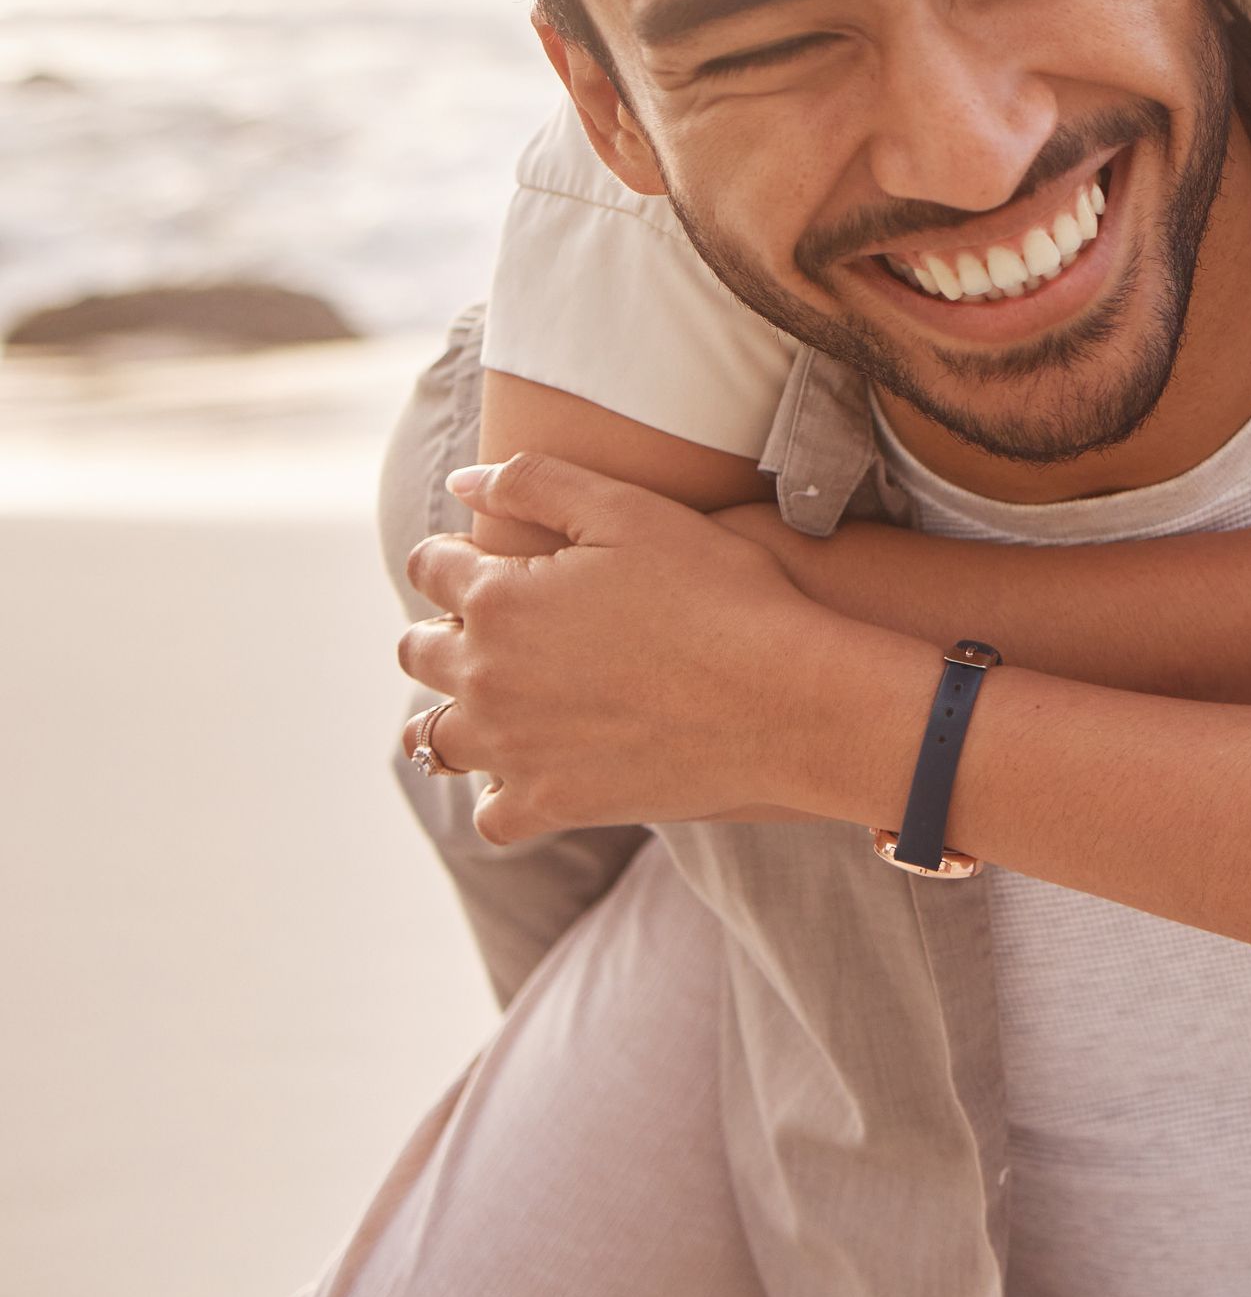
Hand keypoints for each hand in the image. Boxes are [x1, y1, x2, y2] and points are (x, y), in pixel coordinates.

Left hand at [401, 453, 916, 843]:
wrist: (785, 699)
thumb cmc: (721, 593)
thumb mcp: (632, 511)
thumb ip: (535, 481)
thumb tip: (461, 482)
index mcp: (497, 598)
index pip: (431, 568)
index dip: (454, 556)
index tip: (484, 559)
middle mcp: (484, 678)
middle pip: (418, 652)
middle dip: (444, 630)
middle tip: (495, 627)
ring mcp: (512, 750)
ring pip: (433, 739)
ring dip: (453, 715)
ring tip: (498, 703)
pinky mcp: (552, 805)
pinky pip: (492, 814)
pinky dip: (502, 793)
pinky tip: (535, 769)